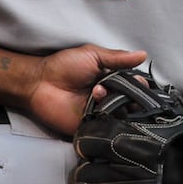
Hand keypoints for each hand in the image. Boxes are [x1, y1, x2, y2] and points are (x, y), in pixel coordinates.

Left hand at [25, 45, 148, 134]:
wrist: (39, 82)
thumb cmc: (63, 65)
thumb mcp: (93, 55)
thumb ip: (118, 58)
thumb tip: (143, 54)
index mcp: (112, 80)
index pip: (134, 86)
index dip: (139, 85)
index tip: (137, 82)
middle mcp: (109, 98)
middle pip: (131, 102)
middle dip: (129, 97)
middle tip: (116, 90)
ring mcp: (100, 113)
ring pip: (121, 116)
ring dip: (114, 106)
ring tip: (97, 94)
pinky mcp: (89, 127)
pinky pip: (105, 129)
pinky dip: (106, 122)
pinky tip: (98, 111)